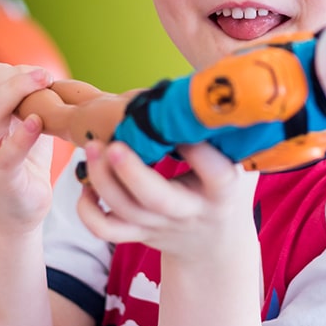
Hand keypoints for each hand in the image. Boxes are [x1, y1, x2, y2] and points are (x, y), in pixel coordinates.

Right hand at [0, 62, 55, 233]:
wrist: (18, 209)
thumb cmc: (19, 158)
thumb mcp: (14, 122)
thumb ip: (18, 97)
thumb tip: (35, 70)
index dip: (3, 68)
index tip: (32, 71)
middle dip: (16, 77)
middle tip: (45, 75)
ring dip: (19, 94)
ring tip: (45, 85)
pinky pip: (6, 154)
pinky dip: (22, 136)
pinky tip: (37, 122)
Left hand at [77, 140, 258, 260]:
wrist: (215, 243)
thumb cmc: (225, 188)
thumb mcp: (238, 163)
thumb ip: (228, 133)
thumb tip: (219, 82)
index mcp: (221, 191)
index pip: (215, 173)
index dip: (198, 150)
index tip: (178, 122)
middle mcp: (189, 211)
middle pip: (157, 199)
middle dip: (131, 171)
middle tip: (113, 143)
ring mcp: (160, 226)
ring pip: (124, 210)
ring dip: (102, 179)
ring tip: (92, 146)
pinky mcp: (138, 234)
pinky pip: (106, 230)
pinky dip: (88, 210)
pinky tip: (87, 184)